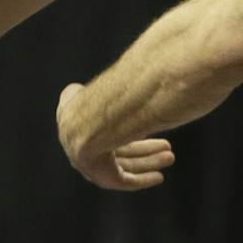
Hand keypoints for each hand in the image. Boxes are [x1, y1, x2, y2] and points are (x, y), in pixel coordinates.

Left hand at [57, 82, 176, 190]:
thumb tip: (147, 61)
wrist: (95, 118)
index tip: (143, 124)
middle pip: (114, 145)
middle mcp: (76, 139)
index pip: (95, 121)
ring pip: (121, 163)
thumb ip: (123, 83)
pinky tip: (158, 177)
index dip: (120, 122)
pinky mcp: (97, 175)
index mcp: (72, 112)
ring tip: (170, 157)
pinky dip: (141, 179)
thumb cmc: (109, 93)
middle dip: (142, 146)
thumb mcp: (110, 81)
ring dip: (147, 161)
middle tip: (166, 146)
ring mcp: (85, 160)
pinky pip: (122, 181)